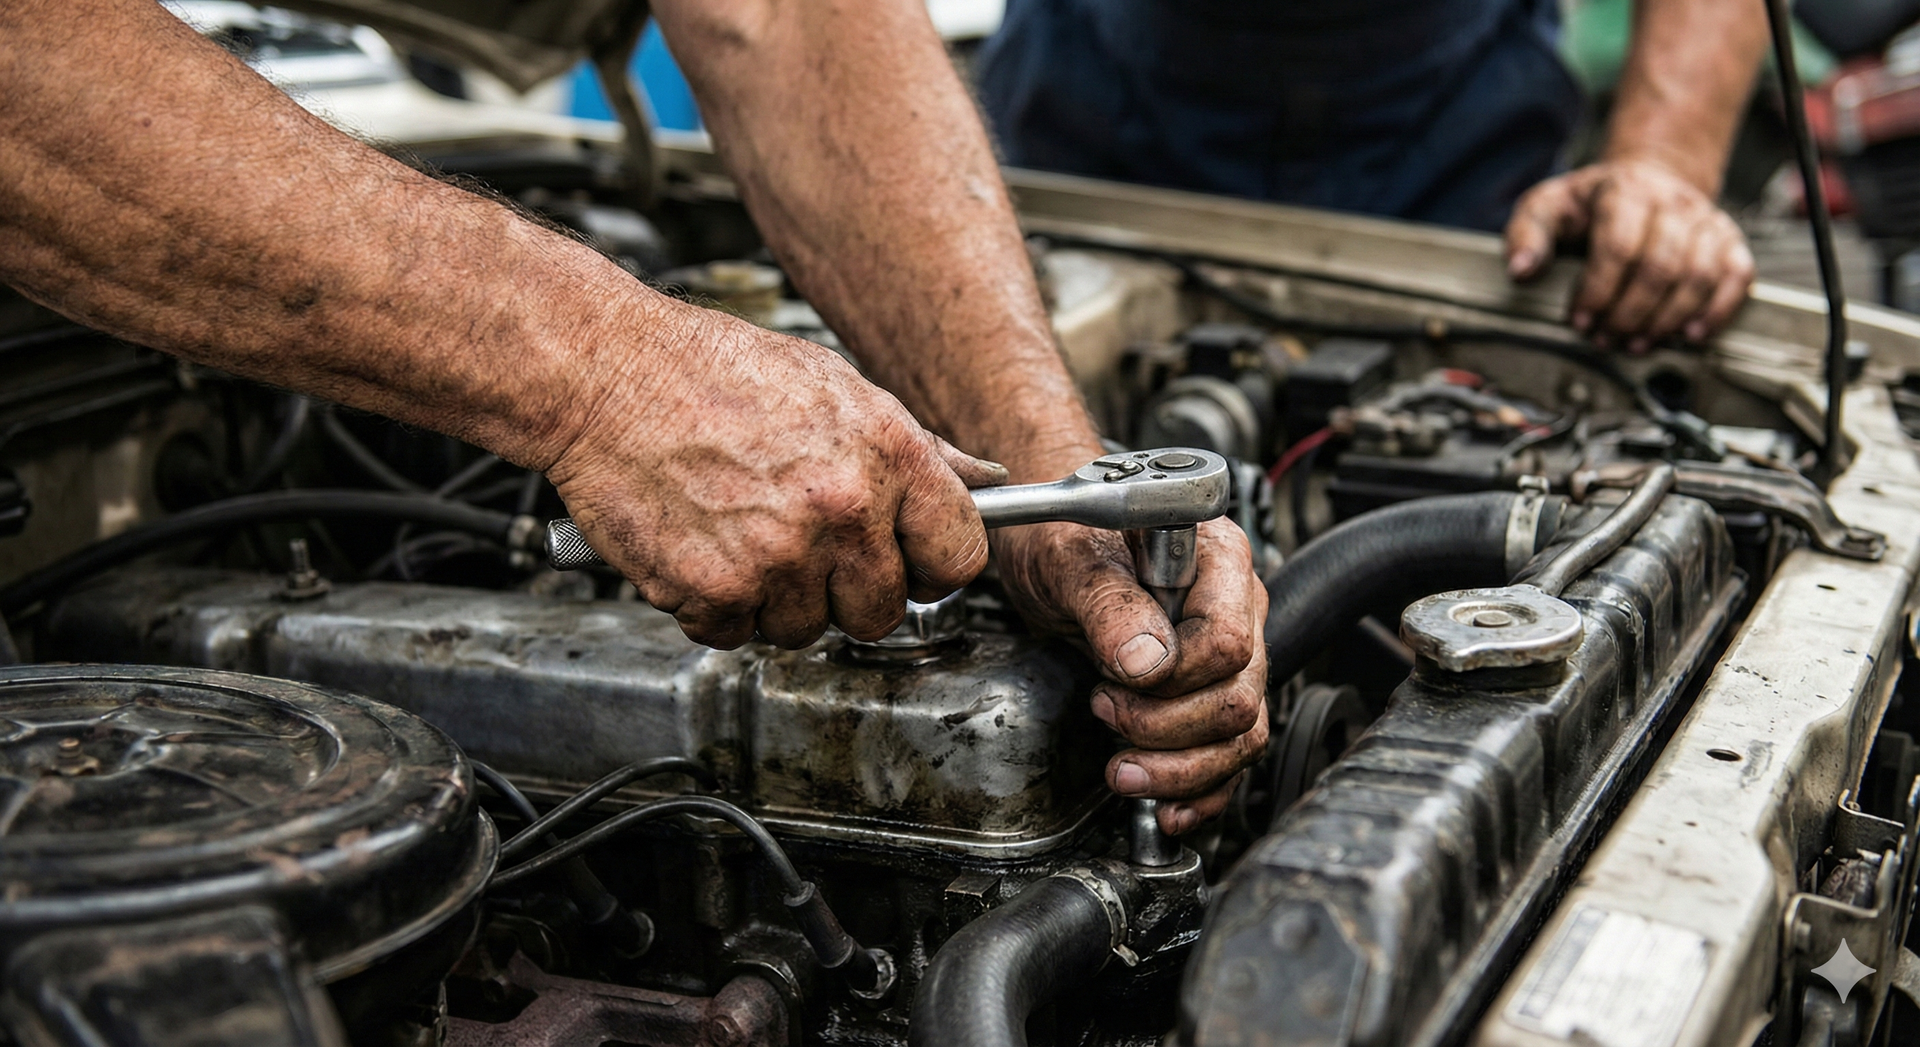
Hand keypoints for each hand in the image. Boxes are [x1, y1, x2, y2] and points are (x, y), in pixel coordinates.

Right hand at [546, 298, 1005, 649]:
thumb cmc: (713, 372)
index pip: (960, 555)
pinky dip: (717, 605)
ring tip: (744, 532)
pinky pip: (737, 634)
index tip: (913, 565)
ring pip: (807, 629)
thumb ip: (917, 448)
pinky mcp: (716, 591)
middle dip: (849, 590)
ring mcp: (779, 557)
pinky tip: (705, 546)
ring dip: (777, 599)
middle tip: (807, 546)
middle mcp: (841, 510)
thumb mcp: (839, 387)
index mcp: (887, 454)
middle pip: (884, 610)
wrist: (607, 374)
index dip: (935, 566)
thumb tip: (985, 481)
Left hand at [994, 516, 1268, 834]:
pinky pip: (1231, 755)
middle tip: (1105, 711)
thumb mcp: (1068, 559)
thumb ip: (1107, 603)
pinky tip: (1167, 807)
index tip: (1114, 679)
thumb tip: (1144, 661)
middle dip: (1167, 728)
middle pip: (1238, 698)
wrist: (1051, 540)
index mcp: (1216, 559)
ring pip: (1242, 736)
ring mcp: (1231, 653)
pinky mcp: (1211, 690)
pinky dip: (1201, 790)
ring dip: (1181, 770)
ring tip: (1122, 772)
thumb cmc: (1062, 534)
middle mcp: (1237, 605)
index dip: (1173, 677)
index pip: (1227, 642)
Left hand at [1505, 157, 1754, 350]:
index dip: (1598, 291)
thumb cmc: (1592, 202)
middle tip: (1606, 338)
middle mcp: (1673, 203)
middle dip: (1629, 313)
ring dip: (1666, 320)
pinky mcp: (1728, 241)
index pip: (1618, 246)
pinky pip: (1738, 276)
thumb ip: (1527, 235)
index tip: (1580, 320)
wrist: (1645, 180)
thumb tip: (1521, 269)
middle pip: (1660, 266)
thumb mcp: (1547, 206)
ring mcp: (1705, 221)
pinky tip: (1690, 335)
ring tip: (1637, 343)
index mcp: (1625, 190)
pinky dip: (1717, 310)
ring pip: (1699, 275)